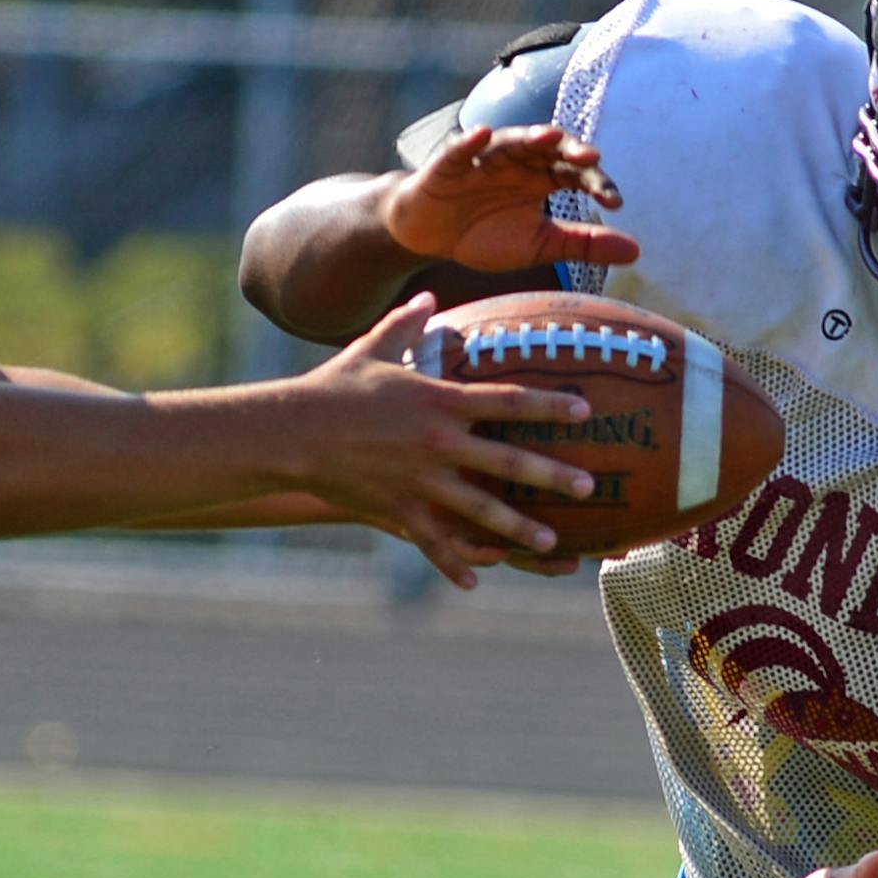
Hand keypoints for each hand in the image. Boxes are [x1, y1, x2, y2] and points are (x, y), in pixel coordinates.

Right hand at [280, 292, 600, 587]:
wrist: (288, 431)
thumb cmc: (334, 387)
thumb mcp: (373, 349)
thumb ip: (407, 325)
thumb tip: (426, 294)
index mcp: (439, 401)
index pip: (508, 400)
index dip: (550, 404)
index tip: (585, 410)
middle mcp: (438, 442)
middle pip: (508, 459)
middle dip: (552, 473)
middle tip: (589, 484)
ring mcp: (420, 479)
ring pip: (480, 508)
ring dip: (518, 527)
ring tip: (551, 541)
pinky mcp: (397, 508)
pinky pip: (432, 541)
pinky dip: (453, 563)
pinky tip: (476, 582)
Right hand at [382, 124, 640, 273]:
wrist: (430, 236)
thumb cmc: (486, 234)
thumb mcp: (540, 245)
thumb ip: (584, 244)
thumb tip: (637, 250)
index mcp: (542, 179)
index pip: (576, 174)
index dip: (597, 183)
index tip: (616, 202)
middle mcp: (517, 163)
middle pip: (549, 149)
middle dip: (570, 151)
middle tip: (591, 158)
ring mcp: (482, 160)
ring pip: (509, 142)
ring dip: (529, 137)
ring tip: (551, 137)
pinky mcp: (447, 165)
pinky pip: (459, 150)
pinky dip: (470, 142)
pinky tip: (481, 134)